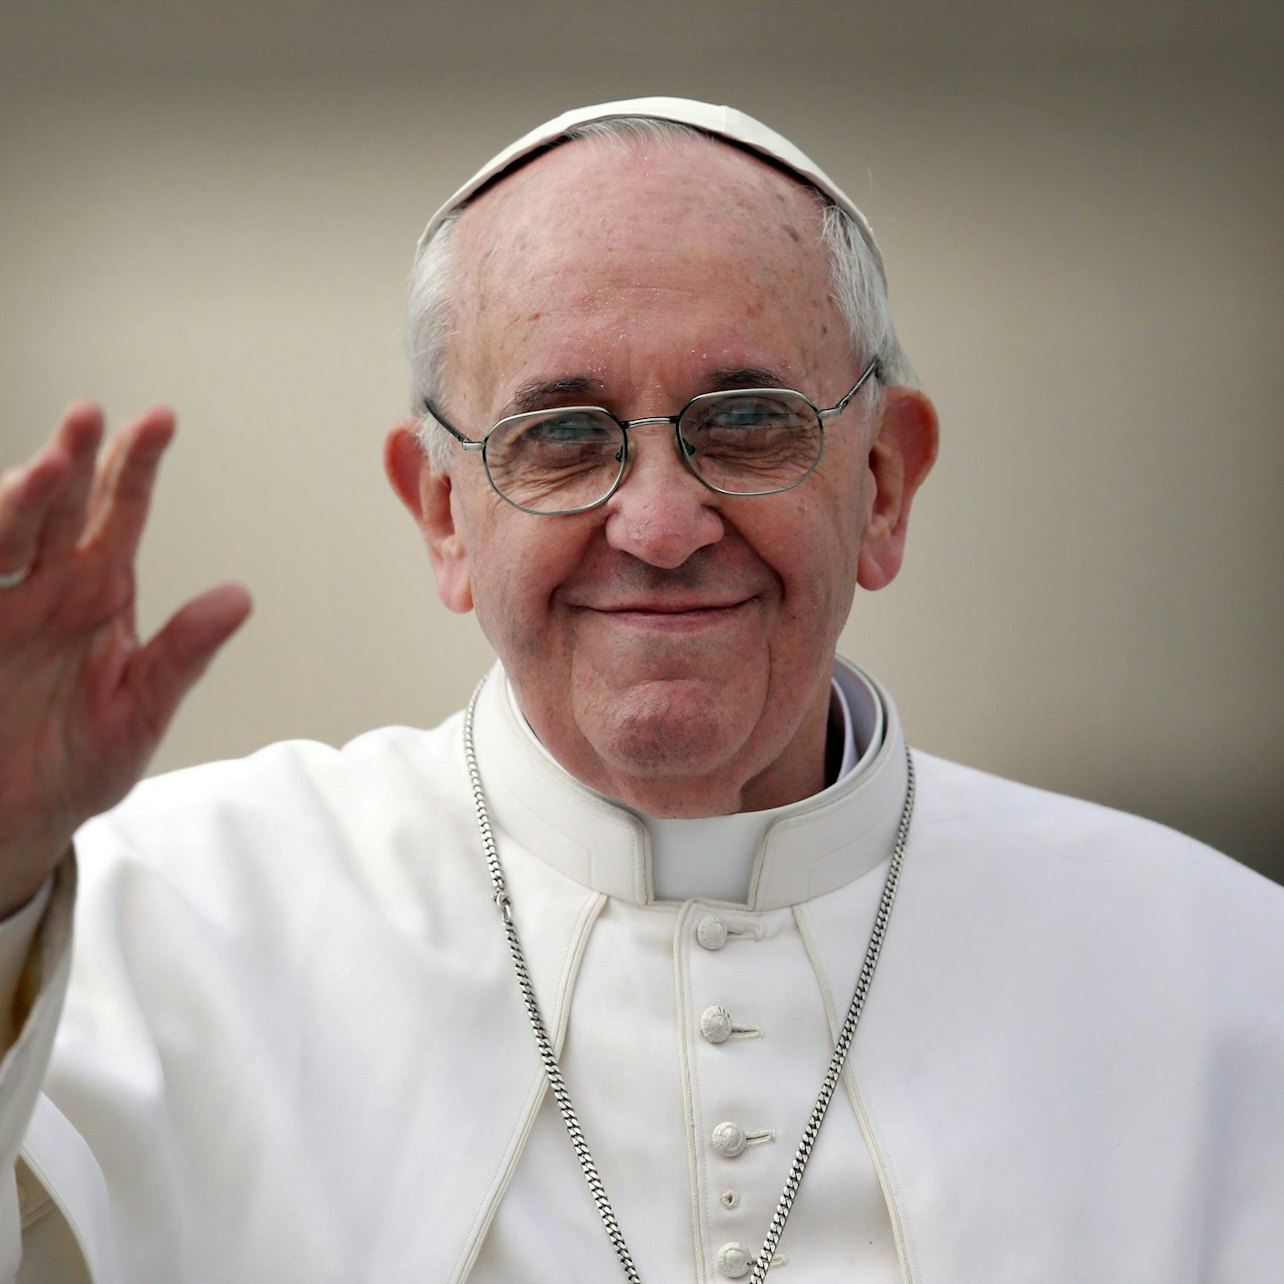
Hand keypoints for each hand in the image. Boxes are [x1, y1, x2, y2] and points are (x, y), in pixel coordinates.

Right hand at [0, 402, 251, 917]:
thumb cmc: (79, 763)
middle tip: (88, 417)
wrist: (14, 821)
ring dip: (20, 497)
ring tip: (46, 467)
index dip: (135, 465)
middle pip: (56, 506)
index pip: (118, 511)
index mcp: (98, 591)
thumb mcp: (140, 710)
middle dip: (71, 460)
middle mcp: (45, 586)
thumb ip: (183, 653)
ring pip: (3, 535)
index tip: (158, 420)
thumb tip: (240, 596)